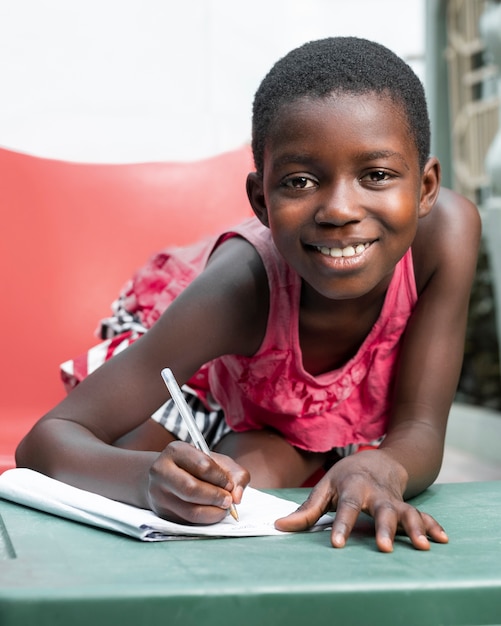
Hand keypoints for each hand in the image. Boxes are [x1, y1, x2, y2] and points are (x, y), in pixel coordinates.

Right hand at [146, 440, 249, 523]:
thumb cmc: (195, 467)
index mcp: (176, 451)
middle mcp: (161, 470)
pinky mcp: (162, 512)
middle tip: (228, 501)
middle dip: (216, 497)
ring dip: (213, 512)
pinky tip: (212, 512)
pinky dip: (206, 519)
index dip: (220, 477)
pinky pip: (188, 521)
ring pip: (190, 510)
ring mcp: (158, 493)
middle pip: (191, 489)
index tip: (229, 484)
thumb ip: (235, 474)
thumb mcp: (216, 461)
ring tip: (223, 508)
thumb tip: (238, 497)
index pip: (202, 465)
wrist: (166, 476)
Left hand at [274, 449, 447, 551]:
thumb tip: (279, 526)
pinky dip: (433, 525)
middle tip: (384, 547)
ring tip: (423, 546)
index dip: (341, 525)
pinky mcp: (406, 506)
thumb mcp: (325, 487)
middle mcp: (375, 494)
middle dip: (383, 528)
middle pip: (380, 510)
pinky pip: (422, 515)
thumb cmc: (345, 476)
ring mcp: (393, 500)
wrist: (377, 460)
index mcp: (352, 488)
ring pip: (406, 513)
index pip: (345, 507)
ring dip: (415, 528)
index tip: (337, 544)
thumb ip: (306, 510)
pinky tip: (442, 539)